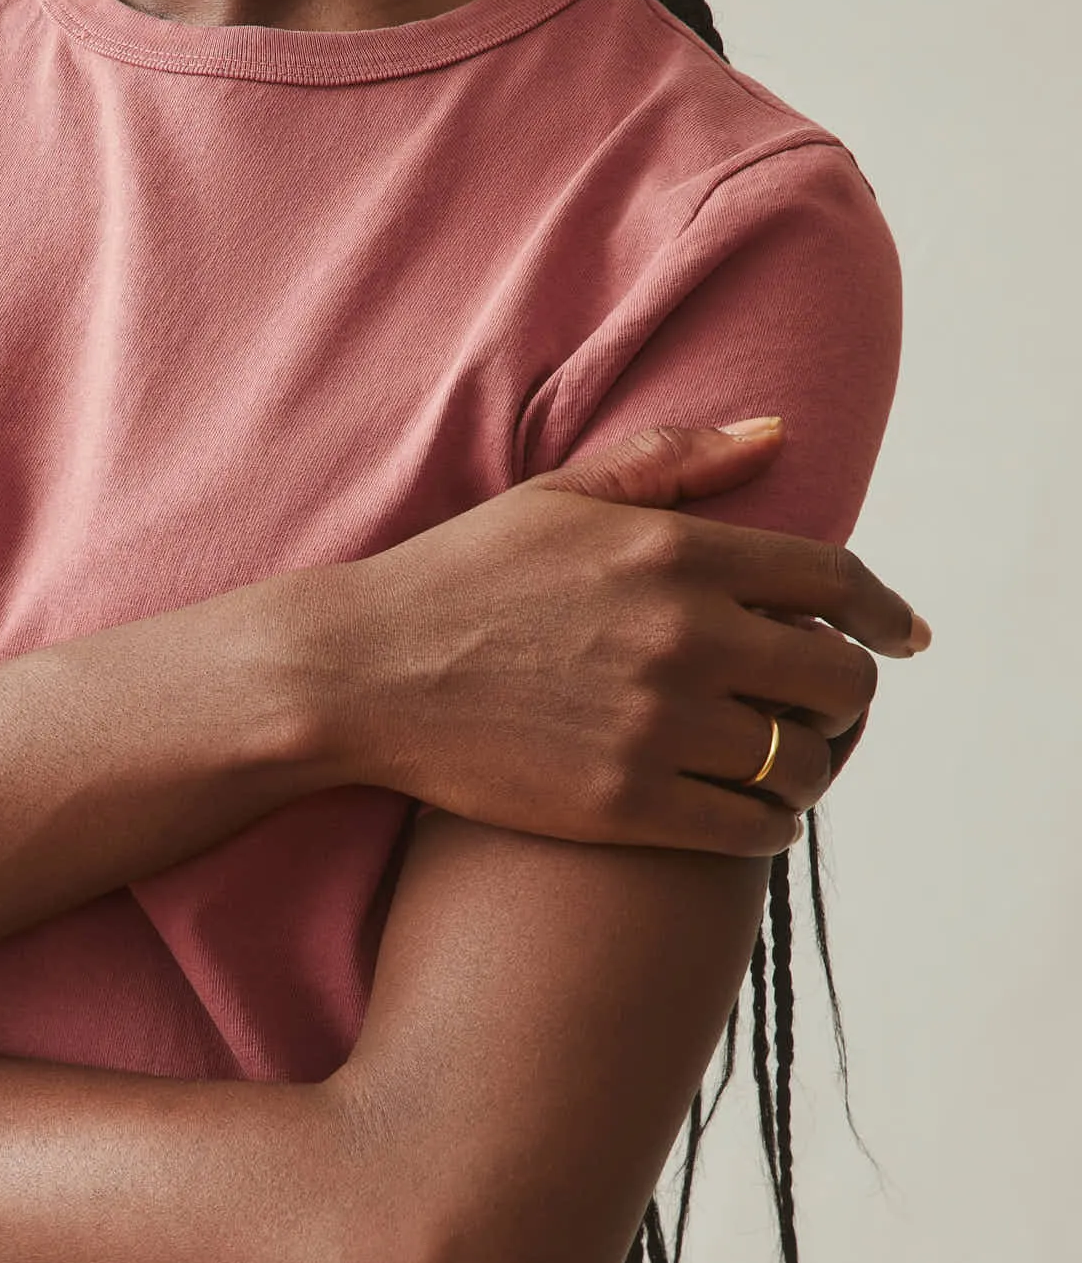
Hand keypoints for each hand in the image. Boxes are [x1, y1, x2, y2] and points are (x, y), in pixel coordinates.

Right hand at [321, 419, 928, 855]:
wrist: (360, 674)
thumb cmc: (456, 579)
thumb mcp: (558, 499)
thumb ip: (675, 462)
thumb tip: (777, 433)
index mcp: (675, 552)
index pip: (835, 581)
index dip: (885, 612)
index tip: (903, 635)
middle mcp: (683, 637)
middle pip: (841, 679)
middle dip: (850, 697)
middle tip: (826, 711)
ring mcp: (656, 726)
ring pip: (803, 762)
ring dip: (811, 767)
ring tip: (783, 766)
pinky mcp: (625, 805)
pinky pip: (752, 828)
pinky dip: (769, 825)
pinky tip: (747, 815)